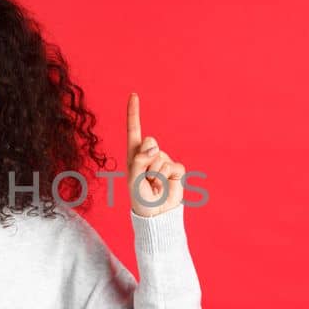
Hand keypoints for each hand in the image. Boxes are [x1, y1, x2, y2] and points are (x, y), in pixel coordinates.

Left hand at [126, 93, 185, 217]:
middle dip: (147, 159)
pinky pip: (173, 166)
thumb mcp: (133, 180)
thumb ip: (139, 160)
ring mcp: (163, 161)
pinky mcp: (176, 169)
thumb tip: (153, 146)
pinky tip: (165, 186)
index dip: (134, 113)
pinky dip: (167, 178)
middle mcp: (149, 154)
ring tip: (153, 185)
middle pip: (150, 141)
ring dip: (155, 174)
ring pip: (161, 157)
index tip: (133, 94)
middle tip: (146, 178)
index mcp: (134, 155)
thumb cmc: (140, 198)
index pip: (134, 130)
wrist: (156, 214)